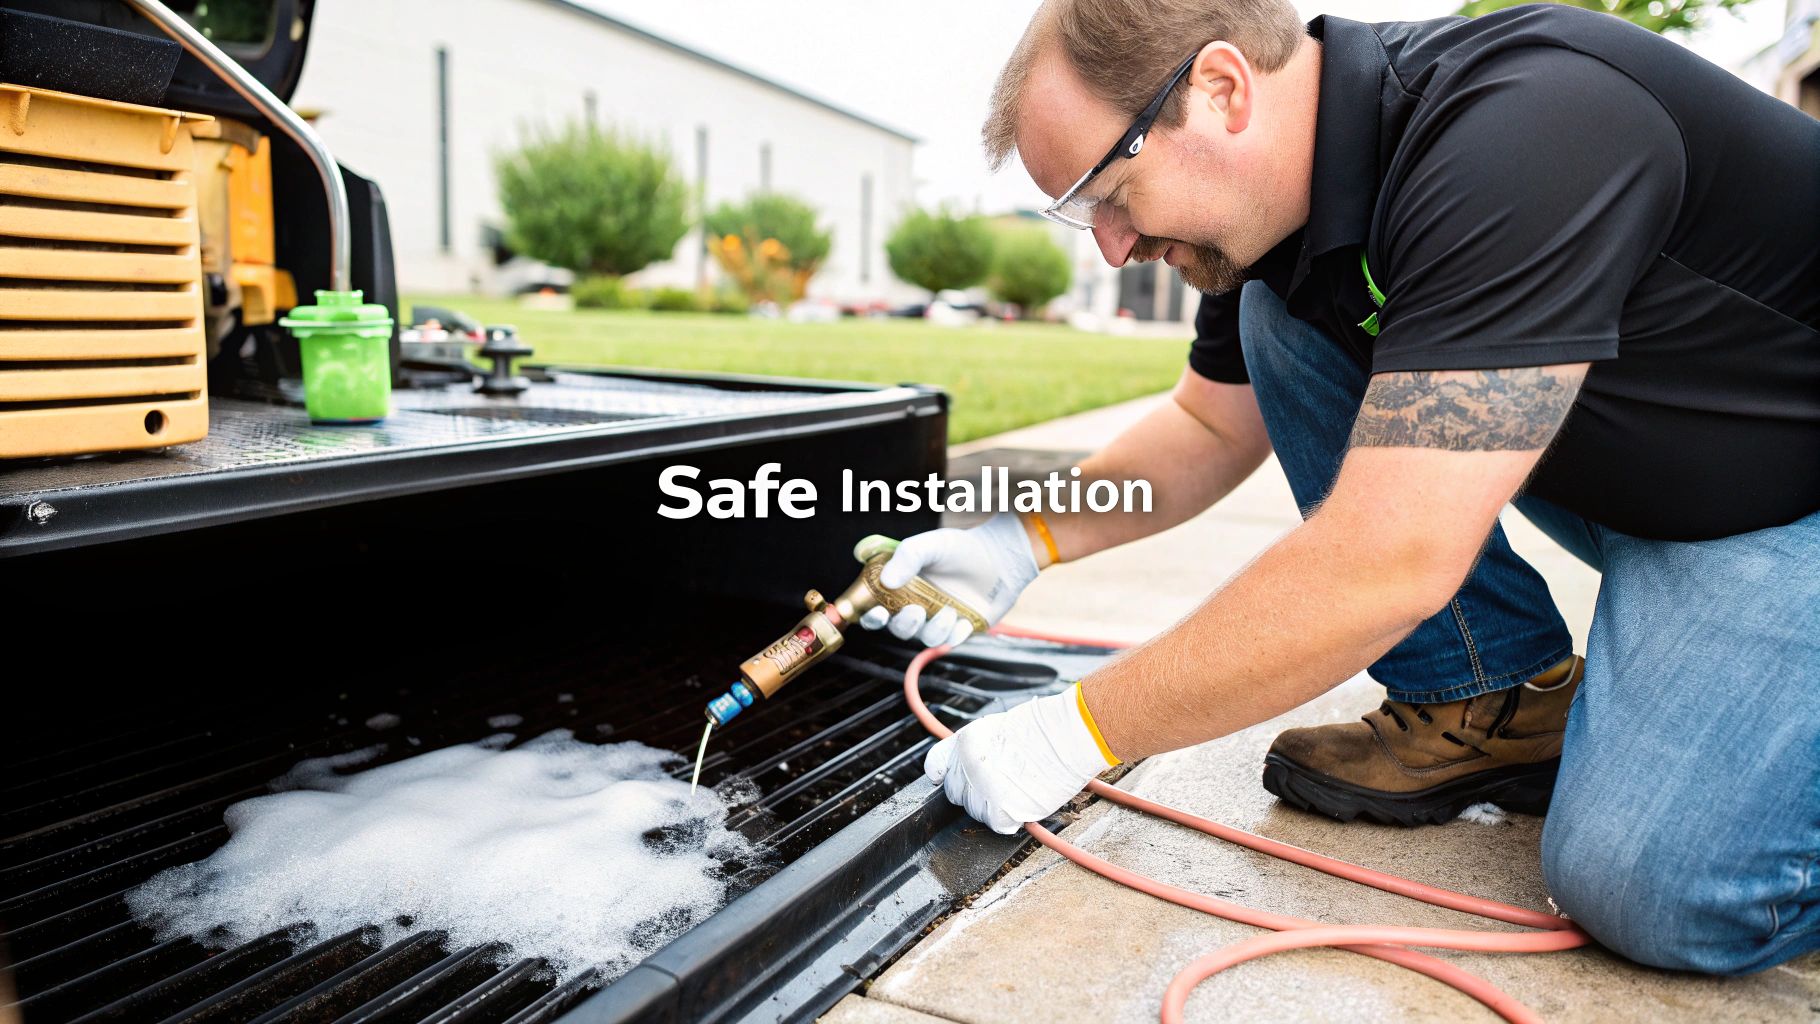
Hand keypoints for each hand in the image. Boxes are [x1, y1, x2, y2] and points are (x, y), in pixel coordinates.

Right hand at [857, 511, 1039, 646]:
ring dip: (934, 628)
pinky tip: (964, 618)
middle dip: (904, 624)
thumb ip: (907, 556)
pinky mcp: (959, 630)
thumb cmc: (962, 548)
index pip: (876, 609)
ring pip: (925, 638)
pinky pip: (950, 643)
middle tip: (916, 610)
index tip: (877, 612)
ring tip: (950, 609)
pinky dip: (955, 633)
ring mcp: (938, 620)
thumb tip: (887, 580)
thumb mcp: (931, 544)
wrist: (1001, 557)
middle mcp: (917, 607)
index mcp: (902, 588)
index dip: (871, 616)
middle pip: (898, 629)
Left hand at [923, 684, 1115, 834]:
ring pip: (975, 811)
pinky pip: (996, 825)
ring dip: (992, 805)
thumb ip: (971, 748)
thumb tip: (956, 767)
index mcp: (964, 743)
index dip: (946, 773)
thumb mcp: (994, 726)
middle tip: (1002, 780)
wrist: (1070, 735)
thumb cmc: (1042, 728)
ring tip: (1018, 787)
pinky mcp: (1002, 811)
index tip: (950, 778)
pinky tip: (1023, 801)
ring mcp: (983, 790)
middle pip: (956, 792)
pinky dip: (1009, 818)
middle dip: (974, 790)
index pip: (935, 766)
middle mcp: (968, 766)